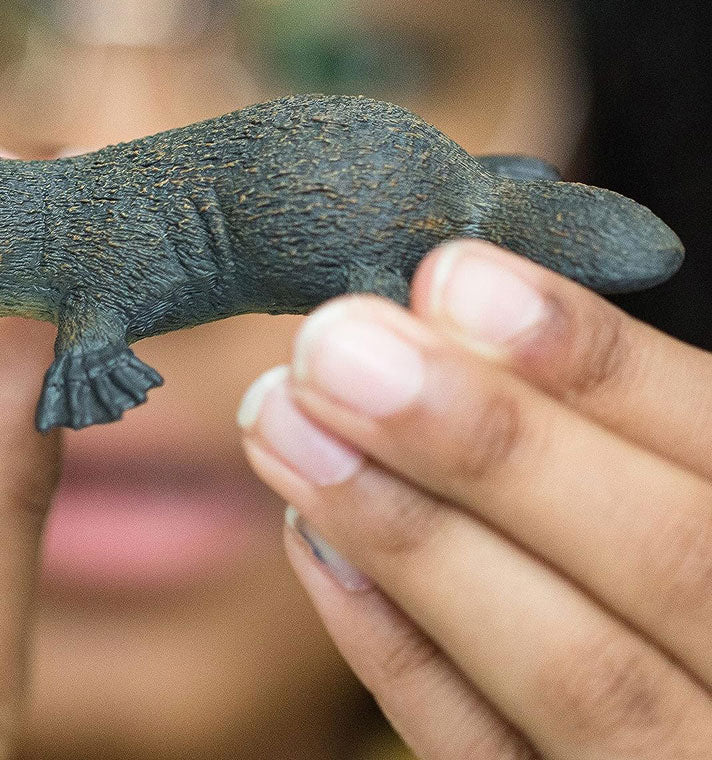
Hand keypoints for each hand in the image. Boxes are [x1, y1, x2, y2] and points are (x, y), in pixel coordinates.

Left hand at [238, 239, 711, 758]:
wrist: (682, 679)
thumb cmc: (670, 535)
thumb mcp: (673, 460)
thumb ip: (612, 405)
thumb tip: (454, 296)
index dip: (595, 364)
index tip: (452, 278)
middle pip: (663, 559)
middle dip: (485, 441)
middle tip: (333, 347)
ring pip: (577, 674)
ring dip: (409, 532)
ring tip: (284, 419)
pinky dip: (396, 650)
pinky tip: (313, 538)